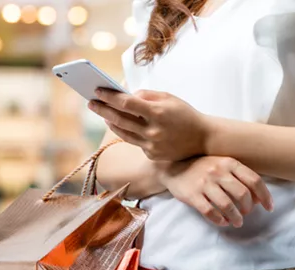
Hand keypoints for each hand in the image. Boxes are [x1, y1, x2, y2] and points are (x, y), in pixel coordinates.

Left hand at [88, 89, 209, 160]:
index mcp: (158, 113)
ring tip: (102, 113)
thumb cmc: (185, 114)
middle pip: (119, 119)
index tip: (97, 90)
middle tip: (91, 102)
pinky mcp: (152, 155)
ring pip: (123, 133)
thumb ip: (146, 96)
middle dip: (102, 110)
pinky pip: (134, 142)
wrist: (203, 139)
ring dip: (110, 122)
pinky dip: (127, 132)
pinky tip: (118, 124)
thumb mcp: (169, 98)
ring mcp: (151, 146)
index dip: (109, 97)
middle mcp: (153, 131)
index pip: (126, 104)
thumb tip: (126, 96)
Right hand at [156, 156, 273, 227]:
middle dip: (248, 208)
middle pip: (242, 194)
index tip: (269, 207)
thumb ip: (239, 175)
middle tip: (246, 214)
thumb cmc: (202, 167)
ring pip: (227, 205)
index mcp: (229, 162)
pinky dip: (219, 220)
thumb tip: (257, 197)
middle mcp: (217, 171)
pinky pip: (210, 212)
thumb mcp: (221, 164)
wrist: (172, 167)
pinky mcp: (192, 195)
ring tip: (237, 222)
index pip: (254, 180)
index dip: (265, 196)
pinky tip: (222, 221)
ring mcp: (204, 183)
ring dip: (235, 217)